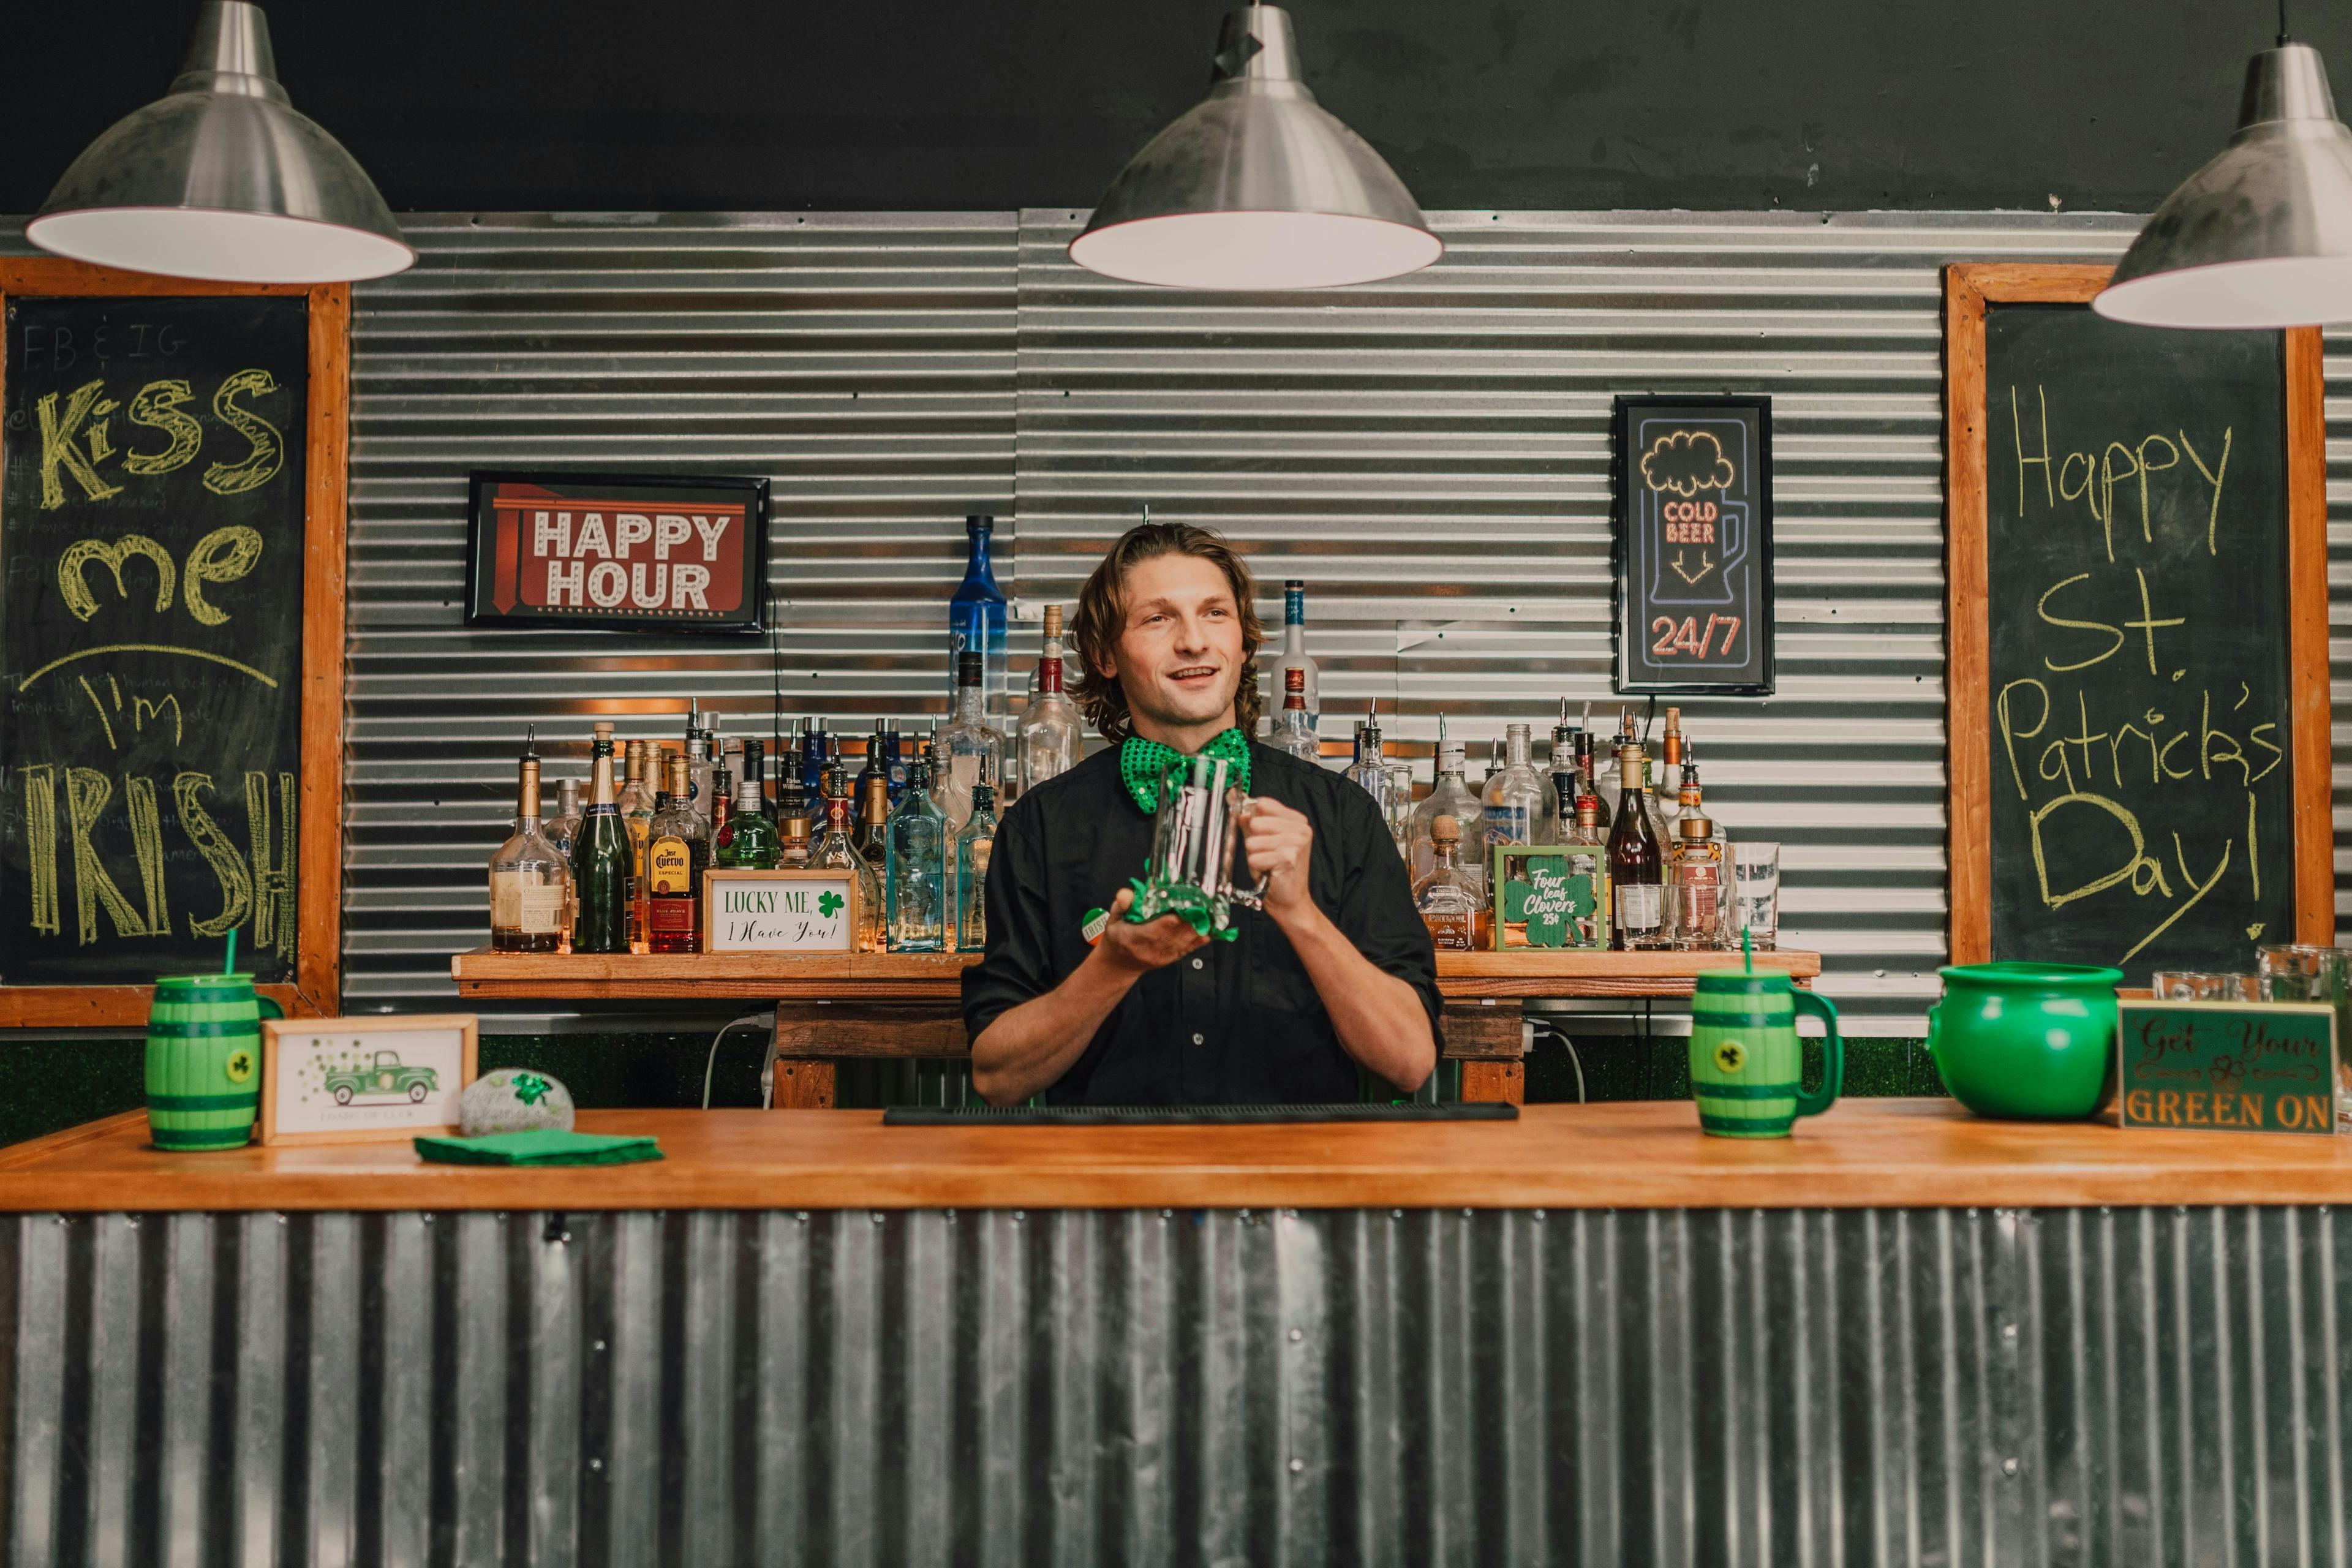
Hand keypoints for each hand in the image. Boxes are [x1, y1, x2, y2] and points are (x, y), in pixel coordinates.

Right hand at [1090, 887, 1210, 976]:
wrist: (1120, 965)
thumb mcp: (1113, 920)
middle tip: (1203, 902)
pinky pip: (1188, 948)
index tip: (1184, 903)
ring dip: (1198, 926)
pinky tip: (1210, 928)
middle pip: (1176, 933)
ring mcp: (1163, 955)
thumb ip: (1121, 905)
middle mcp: (1150, 949)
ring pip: (1185, 940)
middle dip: (1190, 918)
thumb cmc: (1117, 939)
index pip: (1158, 929)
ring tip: (1209, 911)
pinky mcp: (1171, 958)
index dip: (1174, 917)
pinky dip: (1200, 938)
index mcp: (1134, 937)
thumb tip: (1125, 893)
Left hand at [1241, 796, 1314, 918]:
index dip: (1252, 817)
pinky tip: (1269, 872)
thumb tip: (1238, 805)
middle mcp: (1300, 829)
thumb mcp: (1261, 842)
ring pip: (1253, 841)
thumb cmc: (1275, 871)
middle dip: (1254, 841)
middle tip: (1266, 854)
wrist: (1289, 899)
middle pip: (1256, 822)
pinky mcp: (1289, 858)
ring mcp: (1297, 842)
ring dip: (1255, 856)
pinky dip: (1257, 867)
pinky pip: (1255, 858)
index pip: (1263, 804)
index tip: (1255, 831)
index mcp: (1296, 820)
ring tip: (1268, 863)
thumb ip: (1250, 823)